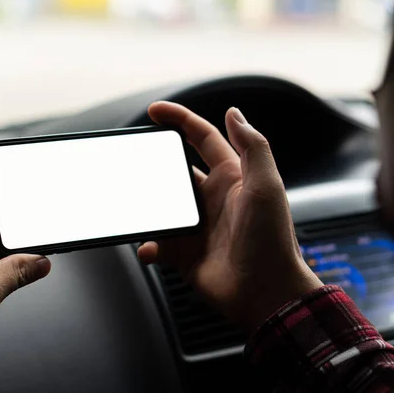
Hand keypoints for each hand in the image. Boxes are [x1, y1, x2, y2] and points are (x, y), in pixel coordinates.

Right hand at [138, 102, 321, 331]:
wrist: (265, 294)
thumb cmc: (272, 240)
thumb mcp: (266, 186)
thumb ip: (253, 146)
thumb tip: (234, 112)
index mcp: (231, 177)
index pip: (202, 138)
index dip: (179, 120)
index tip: (155, 112)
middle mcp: (210, 198)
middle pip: (174, 171)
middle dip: (153, 165)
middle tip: (134, 163)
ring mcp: (195, 225)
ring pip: (160, 206)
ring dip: (147, 206)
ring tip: (133, 205)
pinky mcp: (183, 252)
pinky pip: (157, 242)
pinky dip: (149, 244)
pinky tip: (149, 246)